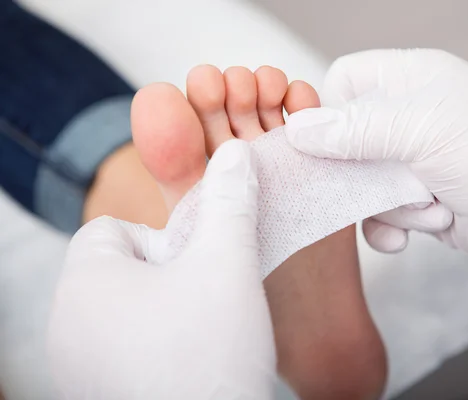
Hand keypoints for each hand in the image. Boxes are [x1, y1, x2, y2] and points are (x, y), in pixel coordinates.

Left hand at [47, 140, 275, 398]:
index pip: (111, 229)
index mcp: (83, 283)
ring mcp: (76, 365)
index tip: (194, 270)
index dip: (162, 241)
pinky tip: (187, 362)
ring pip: (121, 308)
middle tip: (201, 301)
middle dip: (165, 276)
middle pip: (117, 268)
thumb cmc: (211, 356)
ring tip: (198, 334)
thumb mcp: (228, 264)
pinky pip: (120, 346)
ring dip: (162, 309)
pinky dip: (152, 344)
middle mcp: (65, 325)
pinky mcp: (95, 391)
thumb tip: (234, 155)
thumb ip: (229, 203)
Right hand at [286, 49, 467, 282]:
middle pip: (343, 140)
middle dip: (360, 172)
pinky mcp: (414, 198)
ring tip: (428, 204)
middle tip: (382, 186)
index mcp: (408, 81)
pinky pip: (376, 214)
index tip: (329, 146)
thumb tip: (297, 131)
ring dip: (387, 203)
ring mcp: (409, 161)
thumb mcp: (423, 130)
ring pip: (359, 182)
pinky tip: (411, 235)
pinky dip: (389, 228)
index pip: (343, 82)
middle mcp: (405, 117)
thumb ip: (356, 129)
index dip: (328, 112)